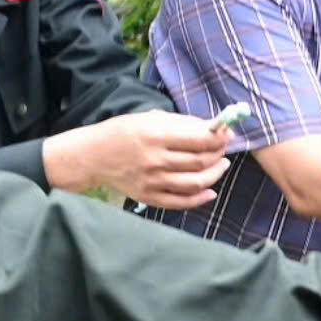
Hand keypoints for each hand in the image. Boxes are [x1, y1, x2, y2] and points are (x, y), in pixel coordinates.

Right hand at [45, 111, 229, 208]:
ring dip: (215, 174)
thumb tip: (213, 127)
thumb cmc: (123, 132)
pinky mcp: (148, 197)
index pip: (199, 140)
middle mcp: (155, 160)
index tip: (227, 134)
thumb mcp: (150, 118)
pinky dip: (200, 198)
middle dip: (219, 154)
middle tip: (224, 148)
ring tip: (221, 165)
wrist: (93, 156)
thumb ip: (182, 123)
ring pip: (196, 182)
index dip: (219, 138)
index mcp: (156, 135)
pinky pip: (181, 202)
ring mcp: (152, 181)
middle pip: (200, 161)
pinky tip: (210, 190)